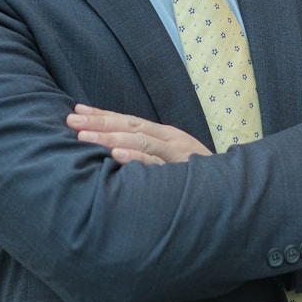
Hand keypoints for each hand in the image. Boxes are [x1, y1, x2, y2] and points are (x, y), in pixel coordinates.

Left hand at [67, 104, 211, 164]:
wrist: (231, 191)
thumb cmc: (196, 177)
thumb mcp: (172, 159)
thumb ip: (148, 153)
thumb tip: (113, 151)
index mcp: (165, 135)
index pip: (129, 121)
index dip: (102, 115)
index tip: (76, 110)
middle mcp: (169, 140)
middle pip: (130, 126)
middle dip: (99, 122)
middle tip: (70, 120)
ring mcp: (176, 155)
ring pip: (140, 142)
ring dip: (110, 138)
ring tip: (84, 137)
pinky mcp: (182, 173)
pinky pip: (156, 165)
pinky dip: (136, 159)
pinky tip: (115, 158)